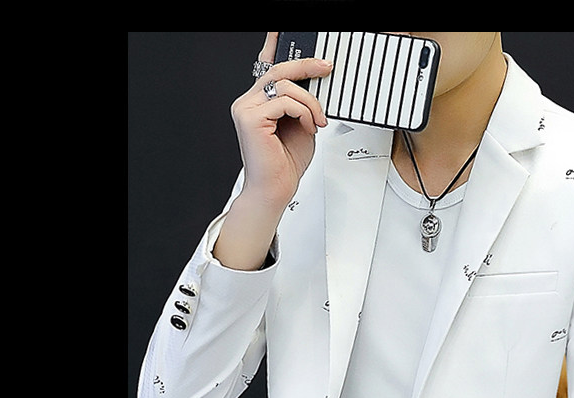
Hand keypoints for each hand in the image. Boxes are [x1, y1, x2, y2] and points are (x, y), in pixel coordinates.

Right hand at [231, 32, 332, 212]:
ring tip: (317, 120)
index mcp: (257, 102)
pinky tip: (308, 127)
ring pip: (285, 85)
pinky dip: (303, 113)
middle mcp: (248, 102)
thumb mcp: (301, 125)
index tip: (289, 30)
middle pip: (278, 69)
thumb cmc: (285, 164)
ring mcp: (246, 109)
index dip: (275, 44)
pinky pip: (285, 101)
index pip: (266, 66)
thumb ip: (302, 103)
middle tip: (326, 68)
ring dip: (310, 102)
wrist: (275, 191)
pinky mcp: (251, 119)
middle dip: (306, 66)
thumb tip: (315, 83)